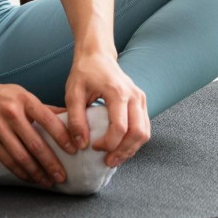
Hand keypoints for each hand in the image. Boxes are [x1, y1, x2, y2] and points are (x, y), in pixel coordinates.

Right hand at [0, 78, 76, 188]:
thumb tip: (68, 118)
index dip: (62, 137)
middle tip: (62, 176)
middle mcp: (12, 113)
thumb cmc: (1, 95)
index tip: (74, 150)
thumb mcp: (23, 94)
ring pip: (21, 156)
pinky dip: (20, 172)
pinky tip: (30, 178)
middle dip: (51, 162)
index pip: (48, 120)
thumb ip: (44, 108)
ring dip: (36, 172)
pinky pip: (7, 160)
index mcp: (25, 100)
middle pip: (35, 143)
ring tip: (48, 182)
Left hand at [64, 49, 149, 167]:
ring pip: (144, 132)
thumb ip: (75, 119)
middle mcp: (134, 96)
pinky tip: (120, 147)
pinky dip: (134, 141)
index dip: (108, 143)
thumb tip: (81, 145)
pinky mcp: (141, 102)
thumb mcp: (72, 94)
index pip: (120, 127)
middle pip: (138, 133)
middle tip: (107, 161)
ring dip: (131, 149)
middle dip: (123, 152)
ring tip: (114, 158)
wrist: (97, 55)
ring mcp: (140, 98)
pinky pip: (144, 127)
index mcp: (117, 92)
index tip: (93, 147)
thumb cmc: (84, 73)